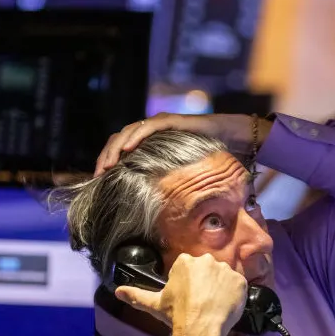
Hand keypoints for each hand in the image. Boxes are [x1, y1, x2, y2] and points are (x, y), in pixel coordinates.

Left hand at [95, 112, 272, 174]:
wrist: (236, 137)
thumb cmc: (214, 157)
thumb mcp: (187, 176)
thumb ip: (173, 187)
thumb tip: (163, 215)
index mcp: (153, 144)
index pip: (123, 150)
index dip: (109, 162)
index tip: (100, 181)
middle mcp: (153, 132)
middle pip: (120, 141)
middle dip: (106, 157)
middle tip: (98, 175)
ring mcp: (162, 124)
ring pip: (128, 132)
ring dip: (115, 148)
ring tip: (107, 165)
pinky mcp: (172, 121)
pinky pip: (149, 127)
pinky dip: (135, 137)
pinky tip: (126, 149)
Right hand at [114, 253, 247, 335]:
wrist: (200, 329)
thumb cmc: (176, 315)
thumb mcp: (154, 304)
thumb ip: (136, 295)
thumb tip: (117, 292)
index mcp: (186, 261)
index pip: (188, 268)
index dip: (188, 284)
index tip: (188, 297)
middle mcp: (206, 260)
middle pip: (207, 270)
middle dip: (206, 283)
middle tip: (202, 302)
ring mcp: (225, 270)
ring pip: (223, 277)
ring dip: (220, 288)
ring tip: (215, 306)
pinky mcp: (240, 281)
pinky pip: (239, 285)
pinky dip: (235, 295)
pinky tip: (226, 307)